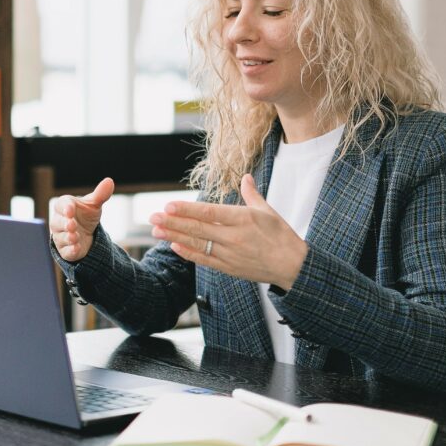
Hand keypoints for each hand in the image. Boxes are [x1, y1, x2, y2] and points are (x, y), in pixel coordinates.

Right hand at [49, 177, 115, 261]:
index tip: (70, 210)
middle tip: (71, 225)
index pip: (62, 205)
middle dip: (65, 224)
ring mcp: (60, 236)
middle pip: (57, 222)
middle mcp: (59, 221)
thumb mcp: (94, 205)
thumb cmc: (86, 216)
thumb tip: (109, 181)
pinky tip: (76, 248)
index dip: (65, 208)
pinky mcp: (65, 250)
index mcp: (65, 207)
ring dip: (68, 237)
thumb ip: (100, 194)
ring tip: (75, 237)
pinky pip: (65, 251)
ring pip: (60, 237)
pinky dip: (71, 250)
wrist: (87, 235)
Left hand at [149, 174, 307, 289]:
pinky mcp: (229, 268)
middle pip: (197, 228)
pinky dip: (188, 253)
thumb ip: (251, 194)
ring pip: (197, 244)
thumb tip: (245, 177)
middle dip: (173, 222)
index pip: (209, 213)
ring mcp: (230, 254)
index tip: (169, 205)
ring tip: (155, 230)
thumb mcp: (269, 211)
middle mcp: (234, 237)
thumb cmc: (282, 236)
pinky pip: (204, 260)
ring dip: (174, 236)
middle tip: (152, 216)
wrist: (292, 267)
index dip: (187, 209)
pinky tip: (174, 246)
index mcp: (243, 219)